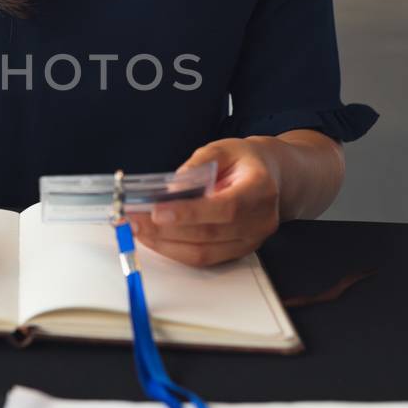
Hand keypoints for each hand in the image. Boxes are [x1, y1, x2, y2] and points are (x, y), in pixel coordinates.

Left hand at [130, 138, 281, 266]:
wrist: (273, 178)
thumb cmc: (246, 162)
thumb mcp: (223, 149)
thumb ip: (197, 166)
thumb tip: (170, 189)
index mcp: (259, 190)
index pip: (225, 208)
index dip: (190, 213)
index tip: (157, 211)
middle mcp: (259, 221)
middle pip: (209, 234)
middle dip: (165, 229)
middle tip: (134, 218)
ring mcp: (250, 241)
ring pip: (203, 253)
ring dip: (164, 243)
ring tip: (137, 228)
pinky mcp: (237, 252)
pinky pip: (203, 258)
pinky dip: (174, 249)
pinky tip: (154, 237)